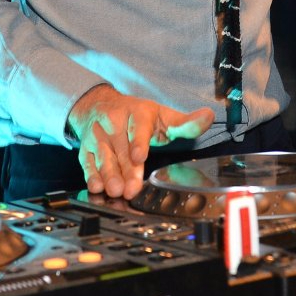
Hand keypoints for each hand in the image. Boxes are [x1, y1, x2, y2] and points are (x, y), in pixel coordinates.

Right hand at [65, 84, 212, 199]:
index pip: (138, 128)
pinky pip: (87, 162)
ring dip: (108, 175)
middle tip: (130, 190)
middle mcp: (115, 122)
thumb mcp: (163, 116)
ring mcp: (98, 136)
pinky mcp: (86, 148)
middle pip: (121, 149)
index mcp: (137, 113)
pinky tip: (96, 186)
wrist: (99, 105)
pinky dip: (91, 175)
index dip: (138, 143)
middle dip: (126, 171)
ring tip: (115, 190)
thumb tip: (208, 116)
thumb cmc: (137, 115)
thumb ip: (185, 122)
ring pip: (104, 157)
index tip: (139, 157)